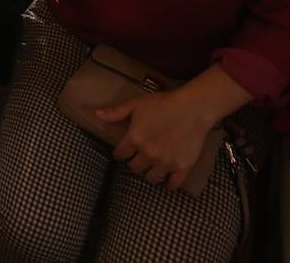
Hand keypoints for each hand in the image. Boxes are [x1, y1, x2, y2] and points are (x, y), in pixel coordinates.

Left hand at [97, 90, 213, 190]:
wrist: (193, 108)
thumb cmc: (163, 103)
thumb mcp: (136, 104)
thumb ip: (116, 112)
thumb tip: (96, 114)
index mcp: (135, 139)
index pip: (120, 155)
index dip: (121, 153)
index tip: (124, 152)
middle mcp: (148, 154)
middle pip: (135, 168)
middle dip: (135, 163)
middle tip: (140, 158)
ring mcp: (165, 163)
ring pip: (152, 178)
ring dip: (150, 173)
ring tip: (152, 167)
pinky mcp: (182, 167)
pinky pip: (173, 184)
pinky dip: (169, 184)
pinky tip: (168, 179)